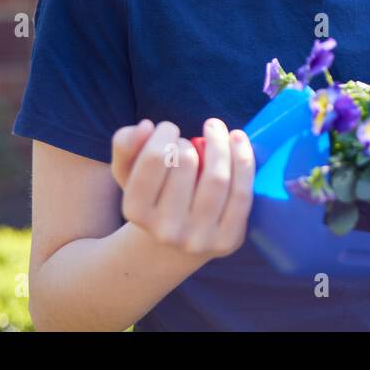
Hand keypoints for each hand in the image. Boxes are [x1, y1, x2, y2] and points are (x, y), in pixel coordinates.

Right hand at [110, 118, 255, 260]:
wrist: (176, 243)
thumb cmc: (155, 195)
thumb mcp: (130, 171)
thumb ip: (125, 144)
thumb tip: (146, 126)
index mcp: (135, 210)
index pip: (155, 158)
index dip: (165, 133)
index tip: (169, 129)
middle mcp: (165, 230)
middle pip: (187, 164)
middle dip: (191, 141)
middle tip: (190, 141)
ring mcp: (198, 238)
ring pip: (218, 178)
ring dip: (220, 143)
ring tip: (216, 130)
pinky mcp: (228, 240)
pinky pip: (241, 193)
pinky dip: (244, 159)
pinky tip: (237, 138)